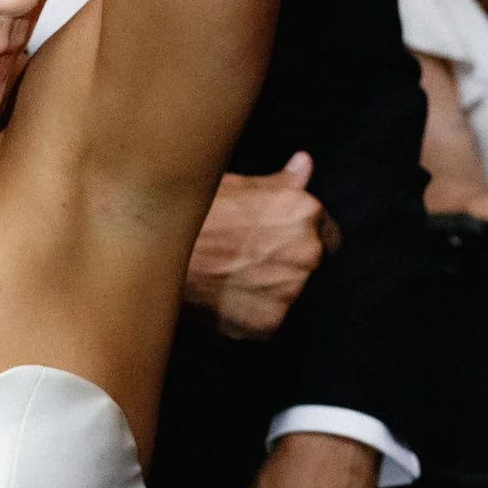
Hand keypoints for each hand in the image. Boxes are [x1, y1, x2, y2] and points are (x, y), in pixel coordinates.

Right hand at [181, 152, 337, 335]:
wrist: (159, 255)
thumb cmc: (195, 214)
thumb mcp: (238, 185)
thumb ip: (281, 182)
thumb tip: (304, 165)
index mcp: (304, 213)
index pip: (329, 233)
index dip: (303, 236)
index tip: (281, 240)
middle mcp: (307, 253)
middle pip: (310, 264)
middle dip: (286, 262)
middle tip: (246, 257)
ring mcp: (290, 291)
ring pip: (289, 293)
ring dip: (270, 289)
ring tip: (231, 276)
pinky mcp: (270, 323)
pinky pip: (269, 319)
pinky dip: (251, 312)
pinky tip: (225, 294)